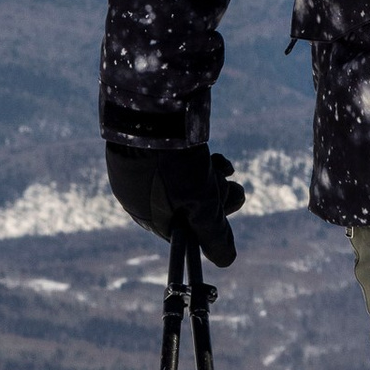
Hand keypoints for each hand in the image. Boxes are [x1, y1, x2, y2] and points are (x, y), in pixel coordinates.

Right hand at [103, 136, 245, 266]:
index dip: (207, 224)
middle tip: (230, 186)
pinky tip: (214, 155)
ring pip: (188, 181)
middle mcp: (138, 191)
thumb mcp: (201, 204)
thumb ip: (213, 233)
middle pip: (187, 205)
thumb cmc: (175, 164)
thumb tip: (226, 260)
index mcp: (142, 213)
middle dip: (213, 198)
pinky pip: (180, 160)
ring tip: (224, 167)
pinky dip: (200, 161)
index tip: (225, 211)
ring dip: (211, 178)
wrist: (154, 108)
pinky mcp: (152, 144)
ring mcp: (143, 166)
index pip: (181, 232)